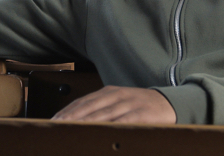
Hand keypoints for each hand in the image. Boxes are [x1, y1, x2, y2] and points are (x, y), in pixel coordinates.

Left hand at [51, 86, 176, 123]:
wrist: (170, 103)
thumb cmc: (140, 106)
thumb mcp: (119, 102)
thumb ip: (100, 109)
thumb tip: (77, 122)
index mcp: (109, 91)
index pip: (83, 101)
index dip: (67, 111)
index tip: (53, 121)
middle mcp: (117, 95)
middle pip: (89, 107)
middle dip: (71, 118)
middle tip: (56, 128)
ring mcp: (129, 104)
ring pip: (103, 114)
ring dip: (86, 123)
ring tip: (71, 132)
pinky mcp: (142, 114)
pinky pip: (123, 122)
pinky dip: (110, 127)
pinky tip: (99, 133)